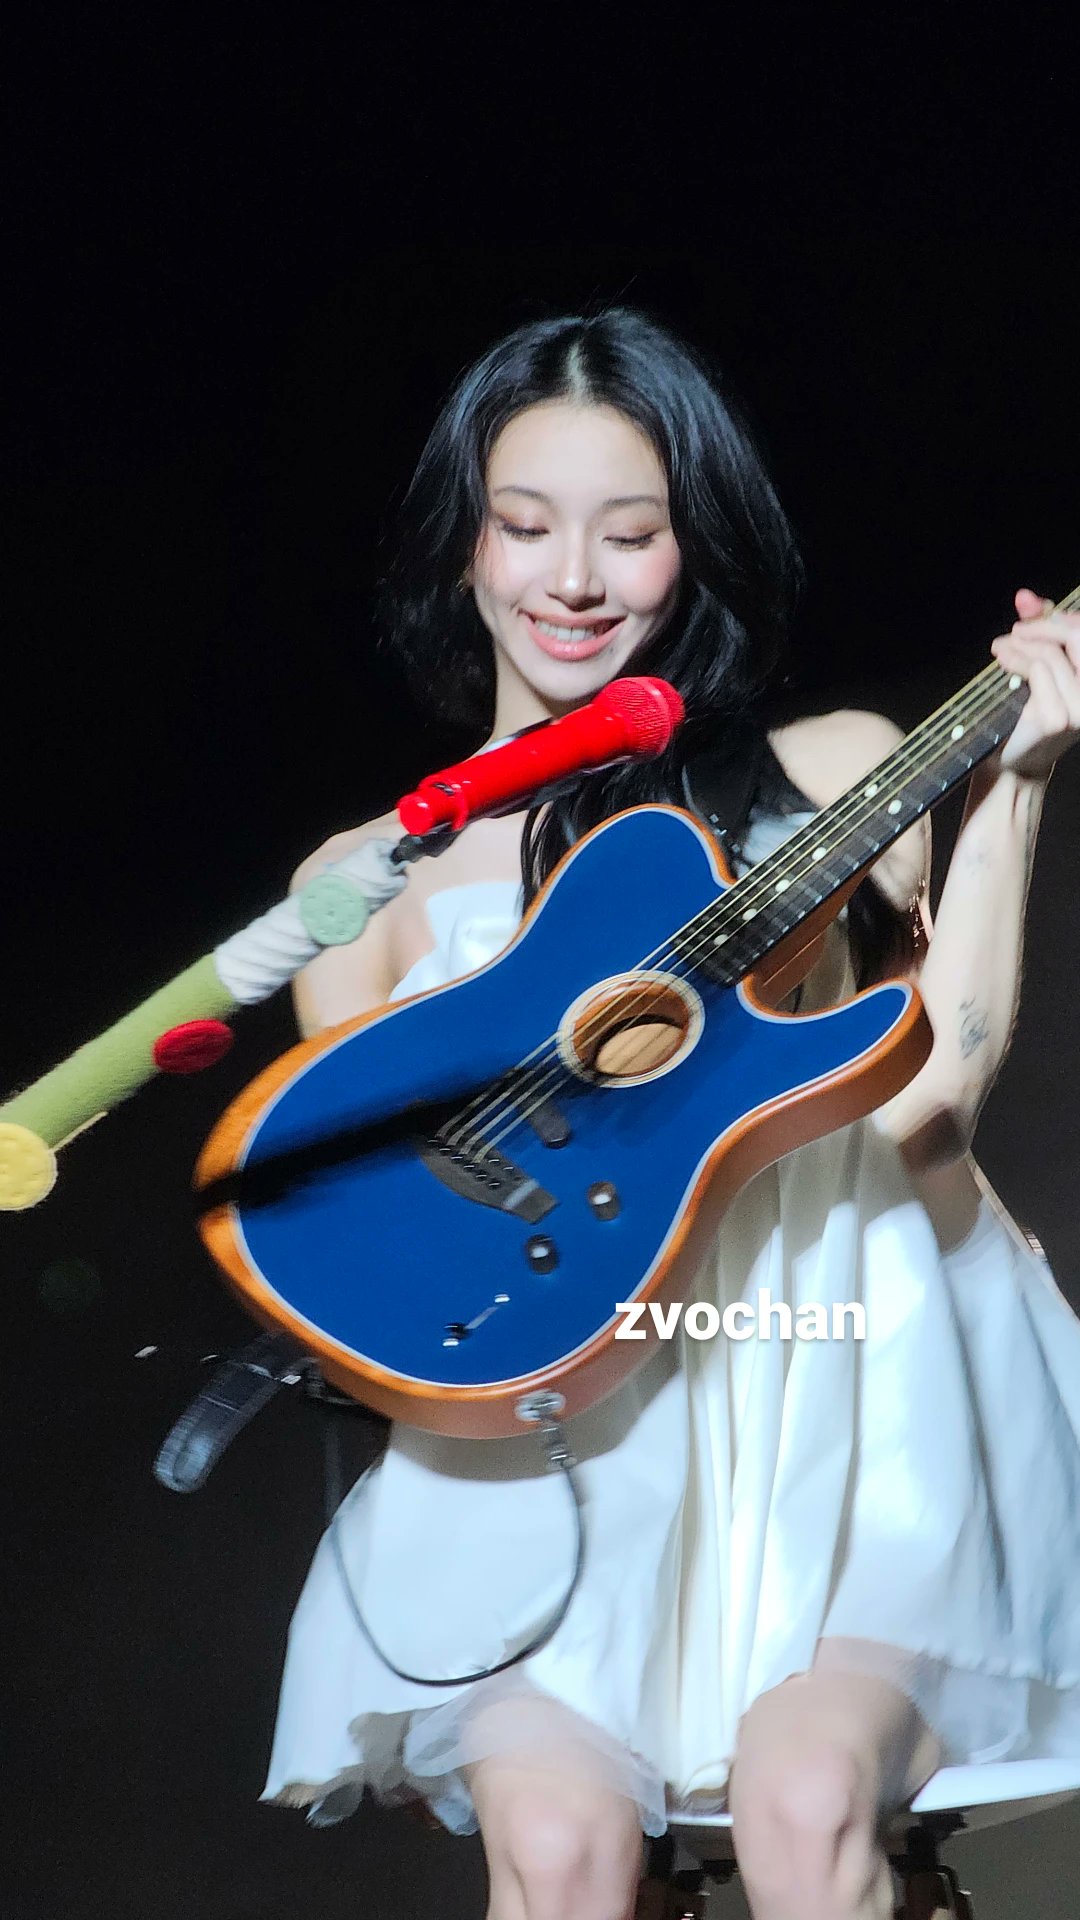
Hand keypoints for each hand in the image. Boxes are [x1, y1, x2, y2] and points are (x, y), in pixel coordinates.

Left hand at [989, 587, 1079, 780]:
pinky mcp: (1058, 718)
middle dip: (1043, 624)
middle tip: (1016, 628)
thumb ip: (1040, 631)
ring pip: (1051, 654)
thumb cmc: (1026, 712)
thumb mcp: (1039, 666)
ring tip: (1001, 646)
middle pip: (1077, 635)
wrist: (1013, 760)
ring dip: (1022, 643)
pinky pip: (1038, 671)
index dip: (1061, 615)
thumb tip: (1025, 597)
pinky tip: (1002, 659)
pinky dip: (1016, 659)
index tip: (1031, 609)